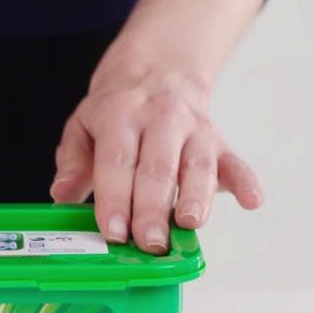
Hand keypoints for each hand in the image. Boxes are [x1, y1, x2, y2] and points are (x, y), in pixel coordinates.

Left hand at [49, 67, 263, 253]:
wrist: (158, 70)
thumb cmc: (115, 111)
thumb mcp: (82, 126)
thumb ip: (73, 163)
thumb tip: (61, 195)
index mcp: (120, 116)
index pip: (118, 161)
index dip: (115, 198)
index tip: (113, 232)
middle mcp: (161, 120)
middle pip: (158, 168)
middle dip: (153, 208)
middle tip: (148, 243)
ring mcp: (194, 130)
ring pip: (197, 165)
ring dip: (196, 198)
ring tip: (189, 226)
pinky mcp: (219, 142)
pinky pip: (235, 161)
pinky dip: (245, 181)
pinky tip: (252, 201)